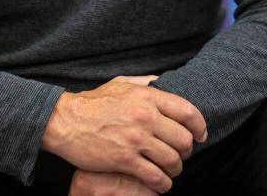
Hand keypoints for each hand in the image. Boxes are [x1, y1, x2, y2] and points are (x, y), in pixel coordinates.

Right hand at [42, 75, 206, 193]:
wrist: (66, 121)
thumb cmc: (93, 102)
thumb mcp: (121, 83)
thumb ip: (145, 82)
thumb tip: (162, 82)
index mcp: (148, 97)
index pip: (187, 111)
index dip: (199, 126)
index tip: (201, 135)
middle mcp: (146, 117)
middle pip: (183, 139)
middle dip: (188, 151)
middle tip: (184, 155)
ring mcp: (136, 139)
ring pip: (172, 160)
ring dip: (176, 169)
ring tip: (172, 171)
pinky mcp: (124, 160)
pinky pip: (154, 176)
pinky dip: (162, 184)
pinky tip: (161, 184)